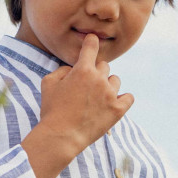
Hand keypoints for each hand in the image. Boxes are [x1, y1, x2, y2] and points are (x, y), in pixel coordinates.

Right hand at [39, 33, 133, 154]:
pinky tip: (115, 103)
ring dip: (108, 85)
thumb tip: (73, 68)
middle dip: (96, 73)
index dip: (92, 41)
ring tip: (97, 98)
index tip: (93, 40)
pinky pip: (129, 98)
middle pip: (104, 66)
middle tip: (87, 87)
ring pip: (115, 81)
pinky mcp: (118, 110)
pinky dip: (123, 99)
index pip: (91, 46)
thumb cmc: (52, 110)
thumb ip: (62, 70)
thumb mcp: (48, 84)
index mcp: (82, 69)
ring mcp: (110, 95)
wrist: (61, 137)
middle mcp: (99, 79)